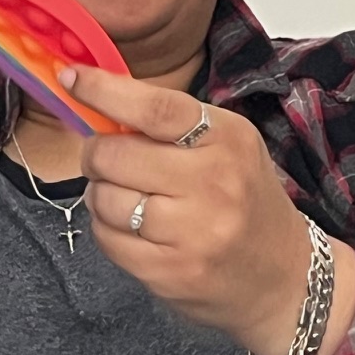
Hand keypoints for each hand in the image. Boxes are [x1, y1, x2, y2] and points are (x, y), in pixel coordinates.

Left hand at [67, 66, 347, 354]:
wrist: (284, 276)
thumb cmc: (245, 201)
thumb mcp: (228, 148)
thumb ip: (171, 126)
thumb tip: (96, 105)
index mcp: (229, 139)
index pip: (156, 109)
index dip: (105, 91)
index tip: (71, 78)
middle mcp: (215, 183)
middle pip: (115, 155)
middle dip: (97, 155)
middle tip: (108, 161)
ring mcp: (193, 232)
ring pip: (104, 199)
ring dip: (103, 196)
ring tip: (129, 201)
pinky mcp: (170, 271)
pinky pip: (107, 239)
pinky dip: (108, 231)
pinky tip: (136, 232)